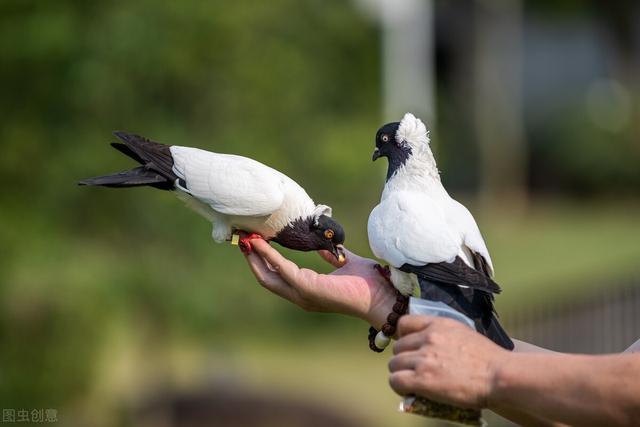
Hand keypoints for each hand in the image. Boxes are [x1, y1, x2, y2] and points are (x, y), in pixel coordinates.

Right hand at [242, 238, 395, 327]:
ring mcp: (303, 294)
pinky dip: (269, 255)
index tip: (253, 240)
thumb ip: (331, 256)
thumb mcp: (345, 262)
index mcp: (307, 290)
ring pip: (268, 276)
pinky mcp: (308, 288)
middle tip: (242, 238)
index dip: (262, 259)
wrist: (383, 296)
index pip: (277, 275)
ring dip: (255, 256)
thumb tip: (322, 246)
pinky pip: (283, 269)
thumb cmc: (369, 283)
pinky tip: (261, 242)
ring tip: (246, 238)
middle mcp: (301, 295)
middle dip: (252, 258)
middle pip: (266, 277)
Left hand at [388, 315, 509, 408]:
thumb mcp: (463, 333)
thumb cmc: (488, 359)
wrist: (499, 376)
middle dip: (403, 359)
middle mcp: (428, 338)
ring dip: (400, 373)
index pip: (404, 323)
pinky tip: (409, 390)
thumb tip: (427, 343)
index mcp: (438, 324)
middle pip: (397, 347)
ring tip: (412, 381)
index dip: (402, 336)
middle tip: (414, 369)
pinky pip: (396, 380)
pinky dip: (399, 386)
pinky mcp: (422, 379)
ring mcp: (424, 358)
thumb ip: (442, 334)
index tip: (408, 347)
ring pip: (394, 364)